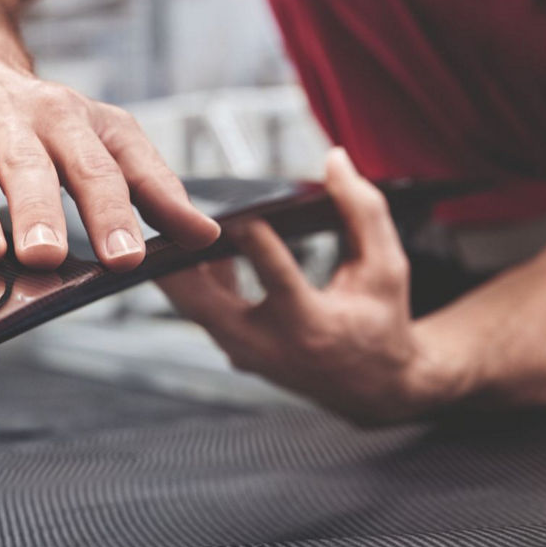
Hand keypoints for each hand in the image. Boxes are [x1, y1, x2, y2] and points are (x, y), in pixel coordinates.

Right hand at [0, 50, 219, 271]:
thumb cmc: (28, 111)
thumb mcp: (94, 132)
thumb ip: (147, 184)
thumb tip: (205, 235)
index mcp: (65, 117)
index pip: (95, 165)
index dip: (111, 211)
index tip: (125, 257)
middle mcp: (8, 116)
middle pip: (28, 164)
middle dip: (37, 209)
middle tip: (45, 256)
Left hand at [158, 149, 466, 423]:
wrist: (371, 388)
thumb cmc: (380, 321)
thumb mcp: (386, 267)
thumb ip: (363, 211)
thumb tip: (335, 158)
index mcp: (312, 326)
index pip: (280, 283)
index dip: (259, 249)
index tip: (240, 217)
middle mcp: (269, 346)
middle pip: (207, 305)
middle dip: (178, 265)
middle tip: (159, 218)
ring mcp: (245, 353)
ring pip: (194, 308)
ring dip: (177, 267)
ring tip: (165, 220)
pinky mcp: (233, 351)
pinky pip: (201, 312)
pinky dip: (193, 278)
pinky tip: (191, 242)